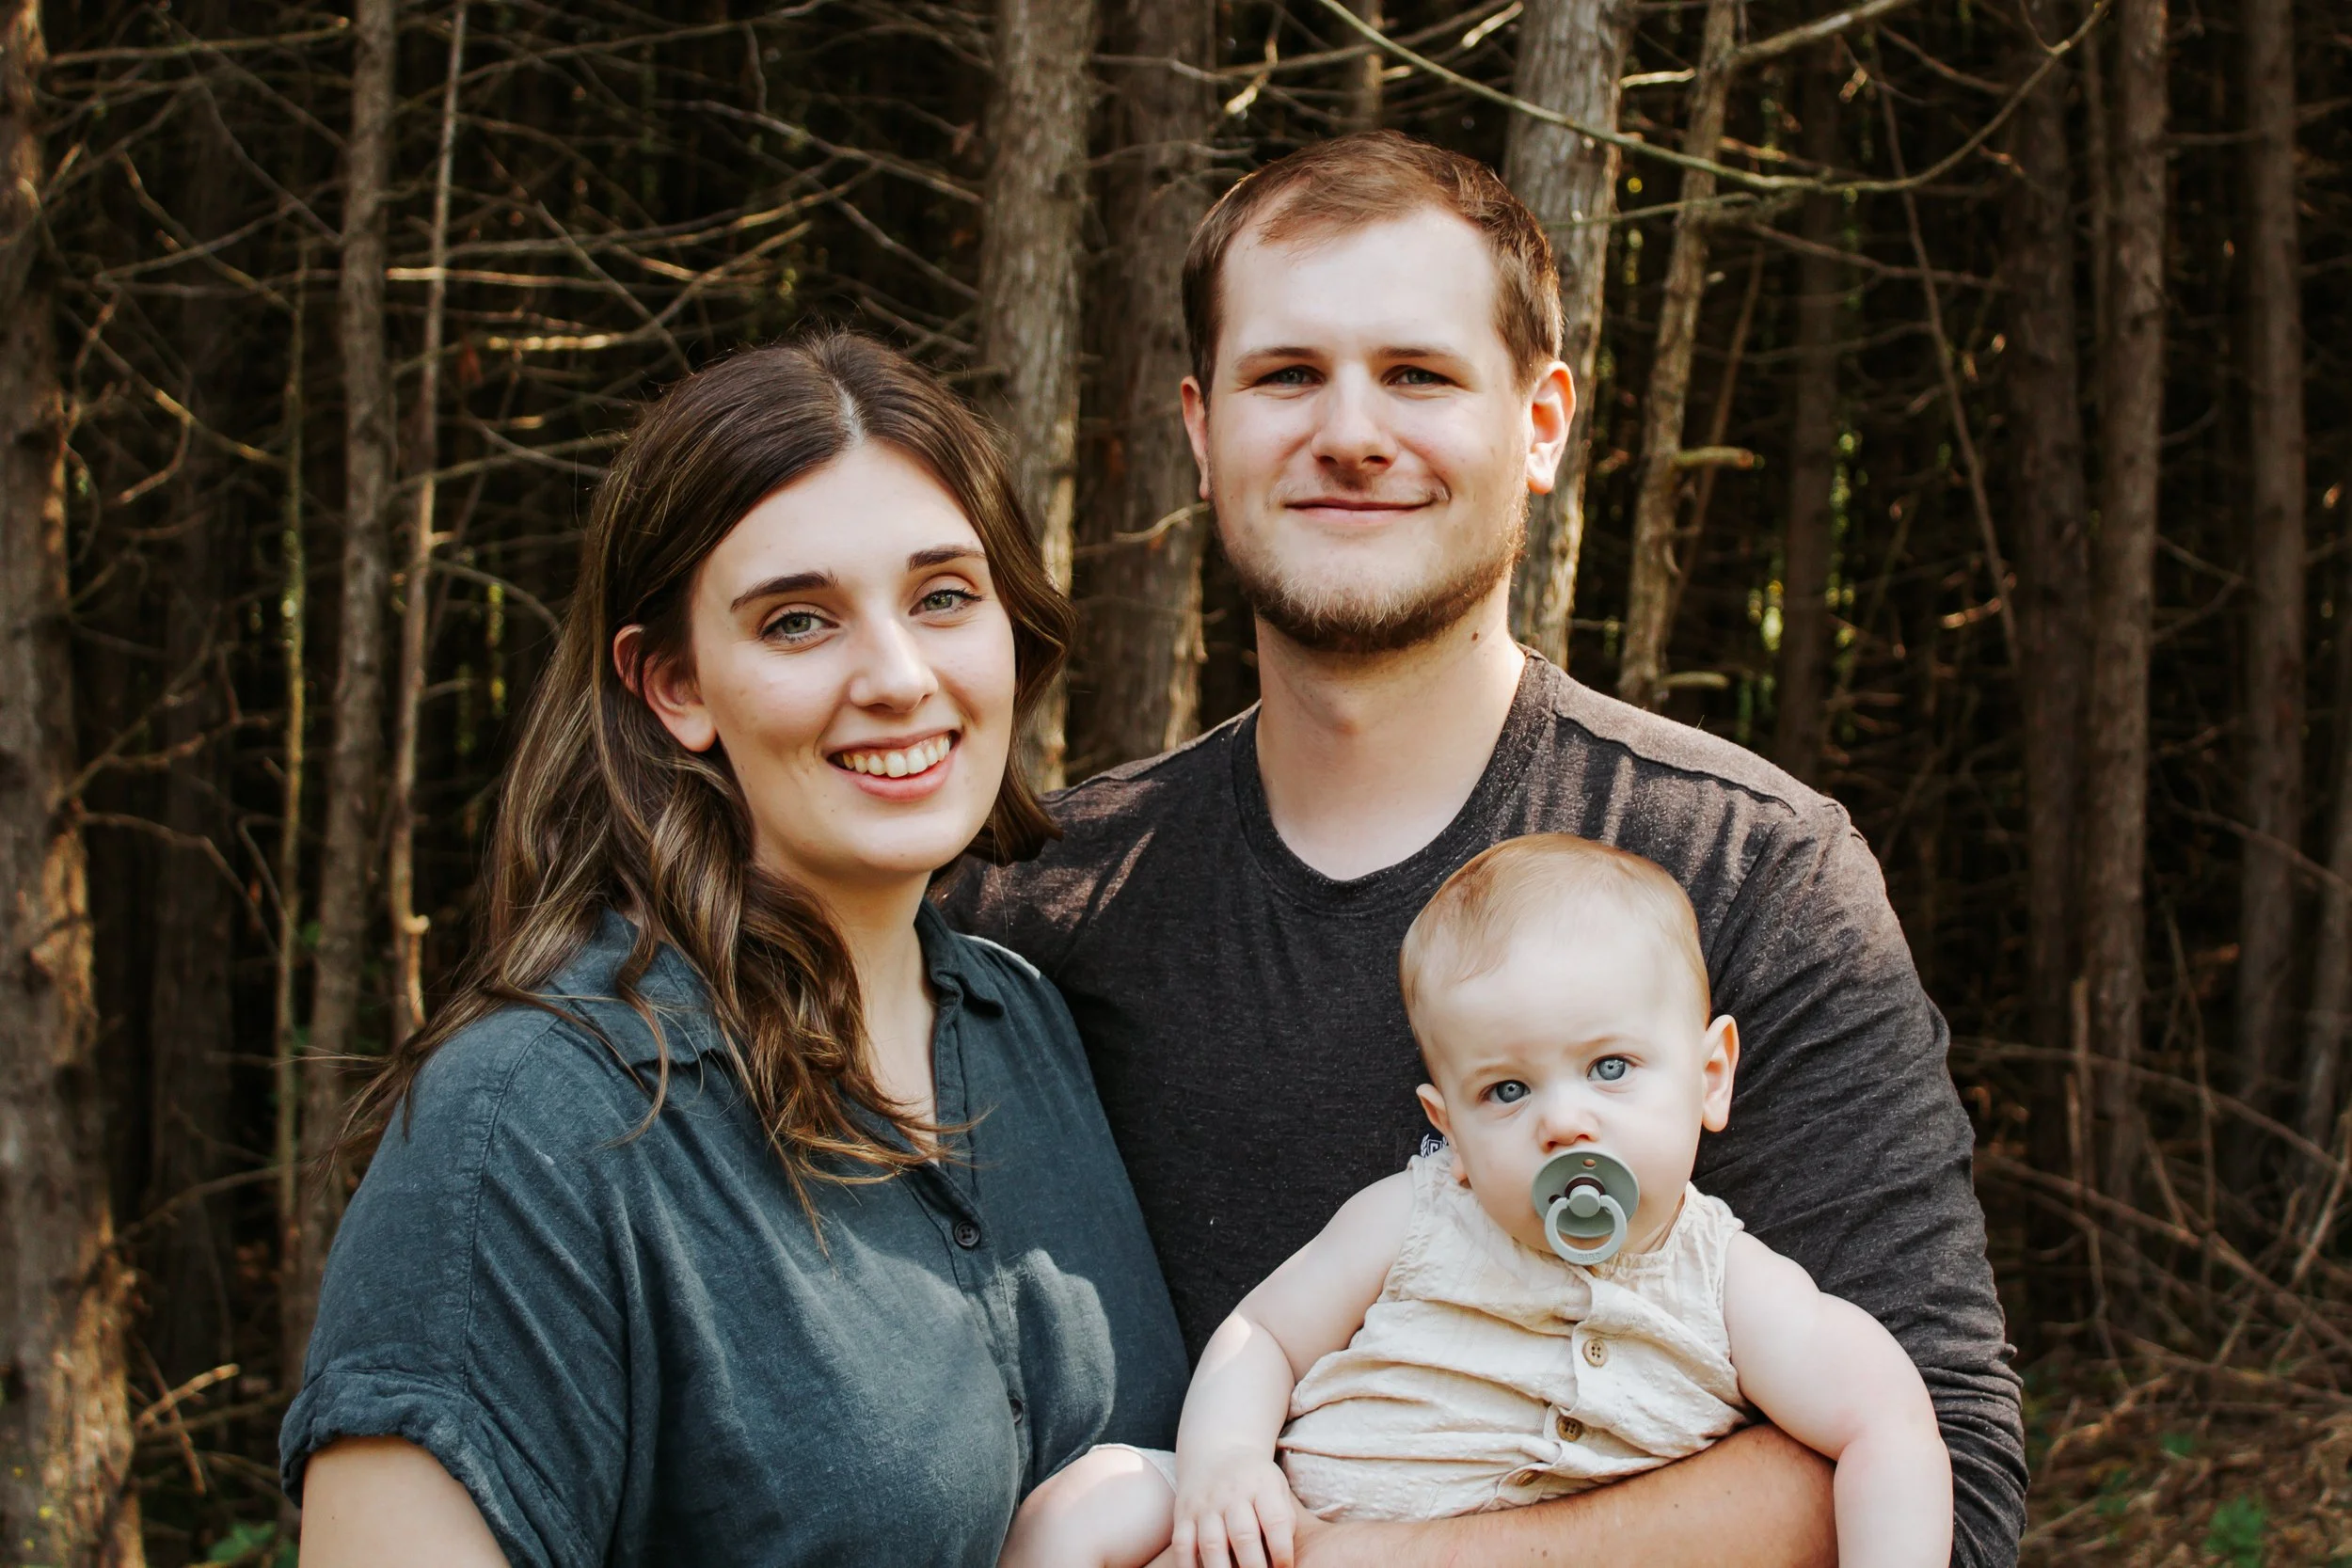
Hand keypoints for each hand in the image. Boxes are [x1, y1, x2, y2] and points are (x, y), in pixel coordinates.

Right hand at [1171, 1452, 1296, 1567]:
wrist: (1218, 1450)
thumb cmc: (1256, 1480)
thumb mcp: (1278, 1488)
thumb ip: (1285, 1521)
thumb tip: (1284, 1562)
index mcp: (1262, 1485)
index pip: (1275, 1521)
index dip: (1282, 1551)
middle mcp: (1232, 1494)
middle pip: (1243, 1536)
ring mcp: (1205, 1504)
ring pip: (1211, 1544)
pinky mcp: (1183, 1514)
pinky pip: (1182, 1545)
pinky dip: (1188, 1567)